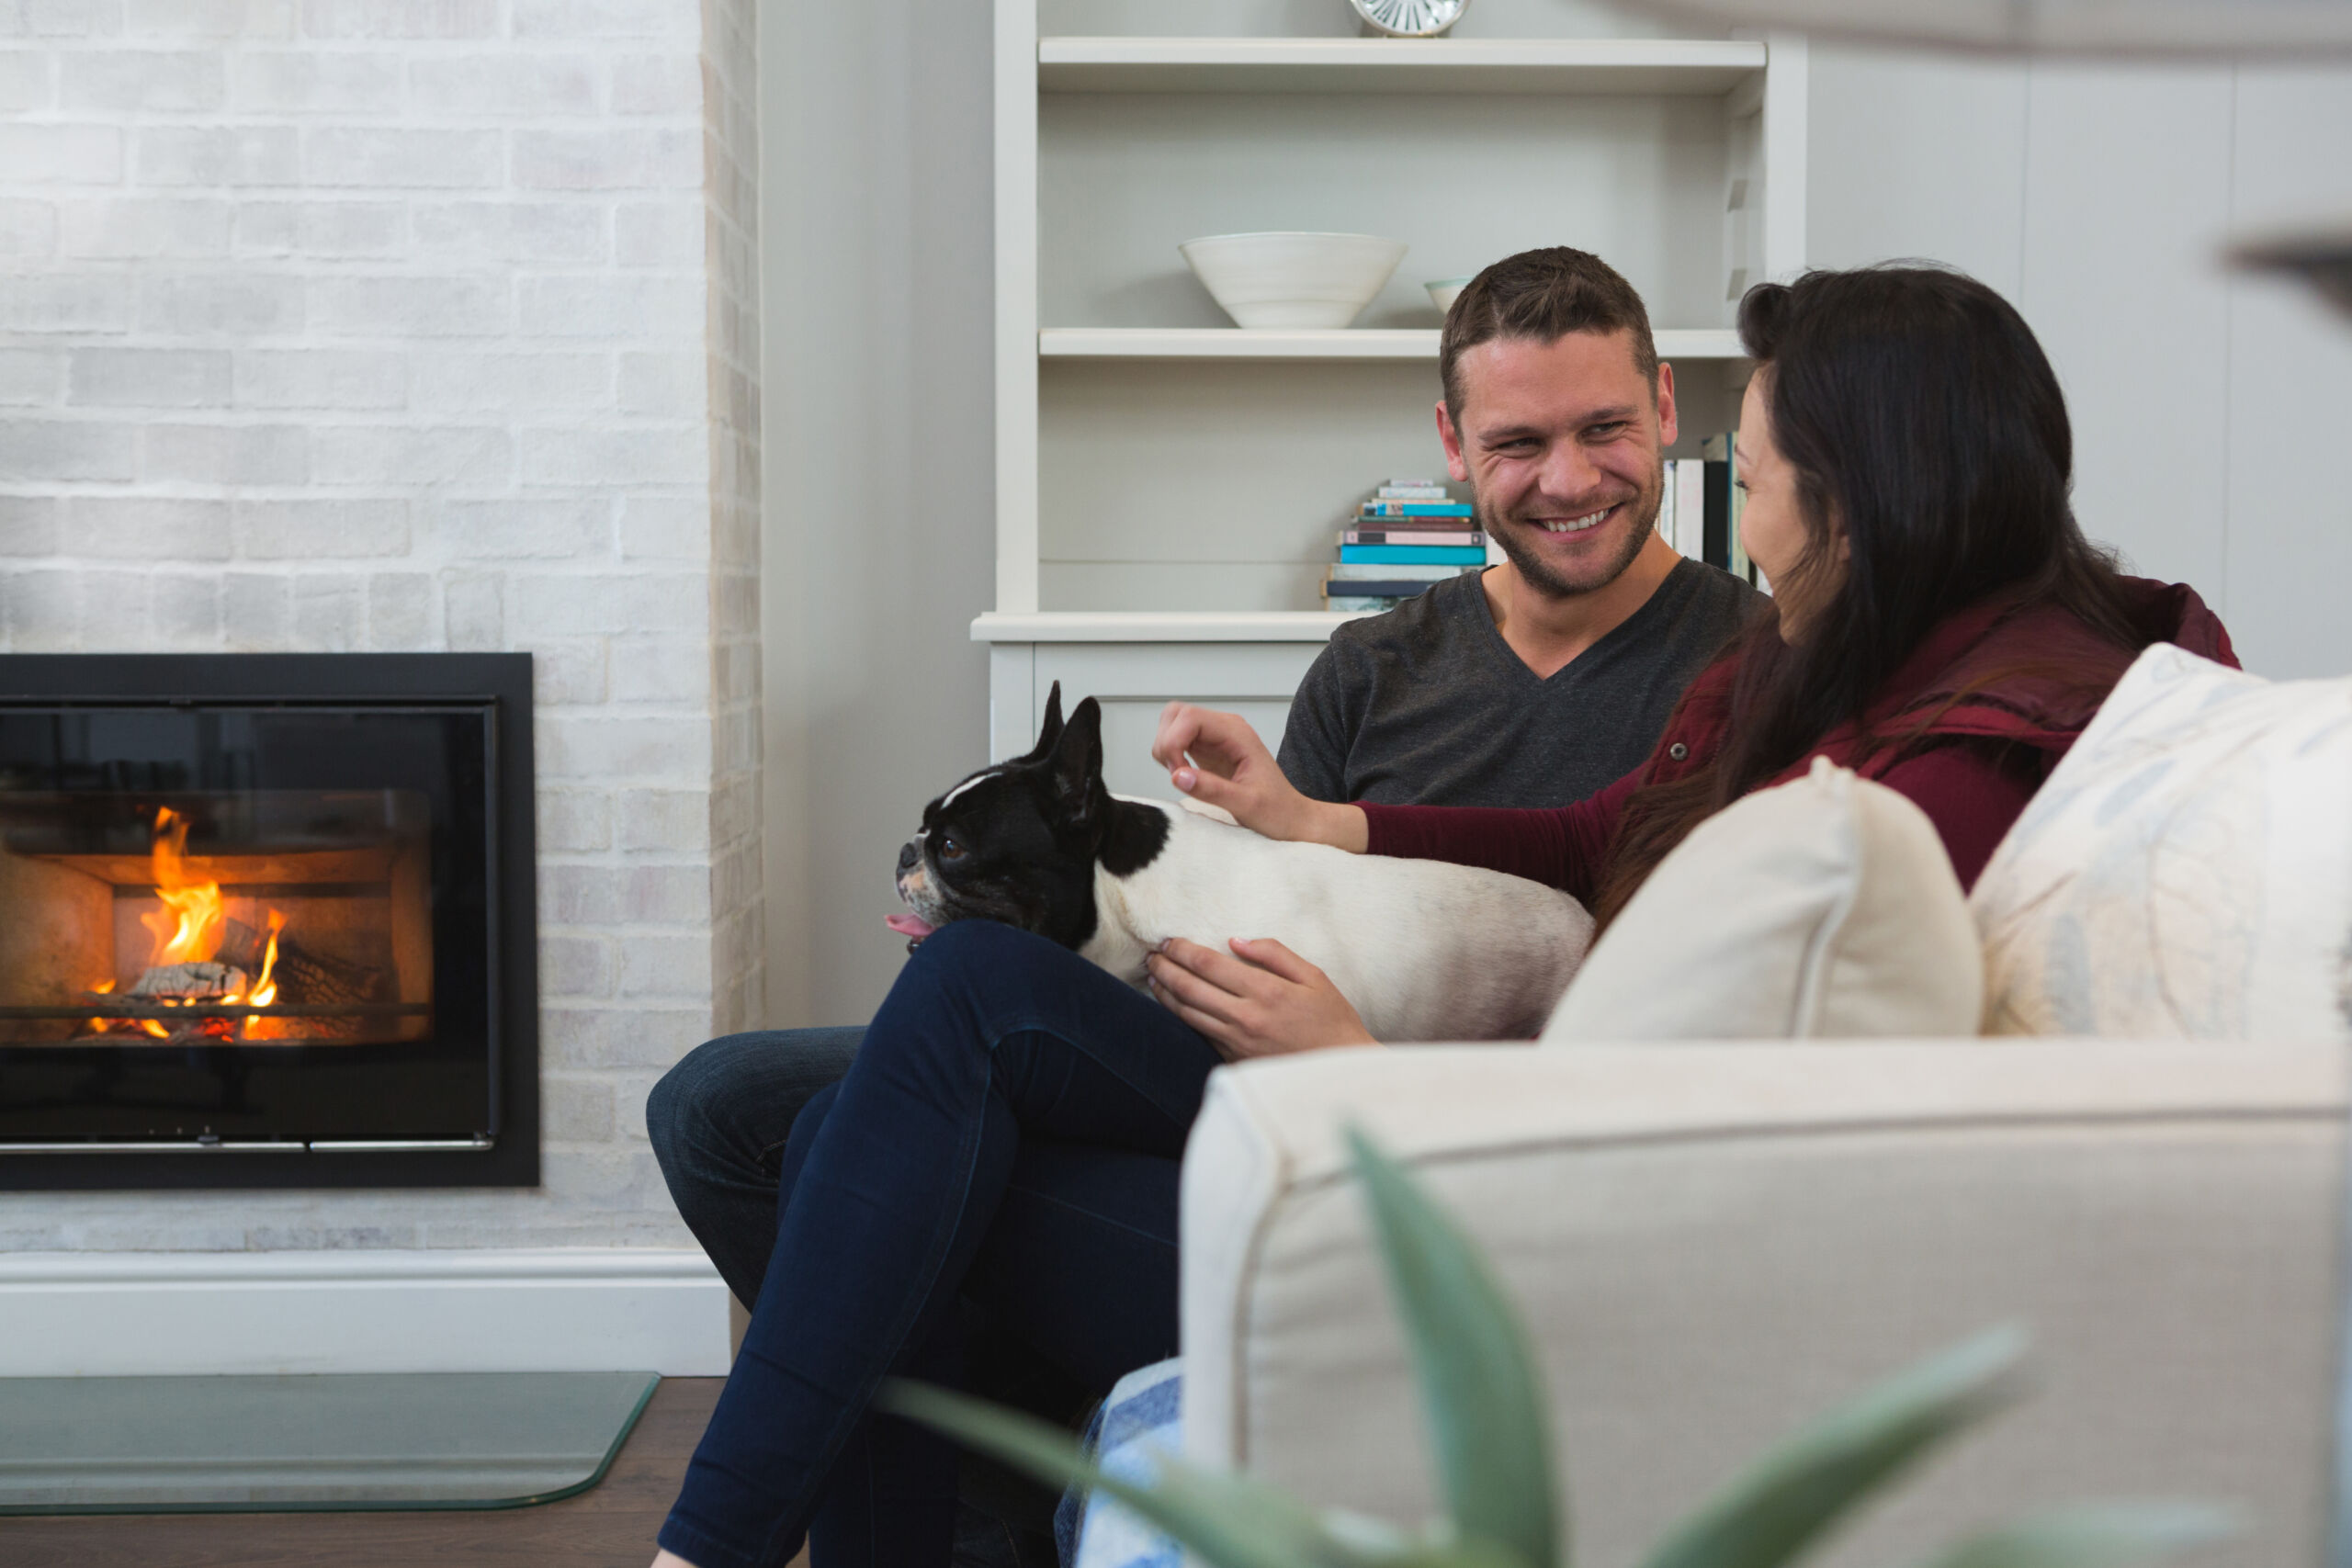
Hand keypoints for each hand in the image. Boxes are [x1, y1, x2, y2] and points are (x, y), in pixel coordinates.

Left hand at [1145, 936, 1375, 1059]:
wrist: (1341, 1071)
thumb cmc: (1332, 1021)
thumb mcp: (1314, 977)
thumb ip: (1275, 955)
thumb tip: (1236, 941)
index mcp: (1266, 992)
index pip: (1209, 965)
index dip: (1182, 950)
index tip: (1168, 941)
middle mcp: (1246, 1017)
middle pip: (1189, 988)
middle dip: (1165, 968)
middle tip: (1151, 955)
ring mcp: (1237, 1042)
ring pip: (1187, 1014)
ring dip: (1165, 993)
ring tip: (1153, 977)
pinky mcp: (1234, 1059)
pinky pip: (1199, 1034)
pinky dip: (1180, 1016)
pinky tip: (1173, 1004)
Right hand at [1149, 702, 1366, 850]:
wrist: (1291, 819)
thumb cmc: (1278, 811)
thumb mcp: (1247, 804)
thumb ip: (1212, 790)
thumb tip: (1178, 776)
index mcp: (1237, 733)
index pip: (1189, 717)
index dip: (1174, 742)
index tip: (1177, 773)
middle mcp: (1224, 729)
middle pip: (1176, 715)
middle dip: (1167, 744)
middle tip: (1178, 775)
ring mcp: (1214, 739)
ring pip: (1173, 725)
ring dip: (1166, 750)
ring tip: (1182, 777)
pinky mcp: (1206, 752)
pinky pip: (1177, 742)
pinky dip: (1170, 757)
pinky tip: (1184, 777)